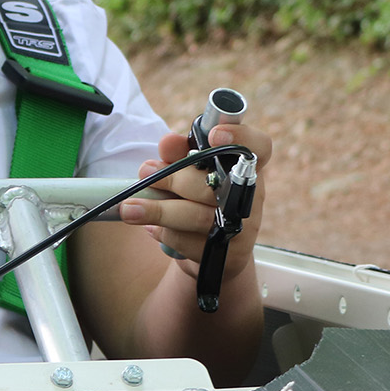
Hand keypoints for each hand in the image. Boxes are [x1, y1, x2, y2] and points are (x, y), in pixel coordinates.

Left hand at [120, 121, 271, 282]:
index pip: (259, 147)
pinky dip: (166, 234)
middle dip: (175, 178)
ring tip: (129, 208)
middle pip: (216, 184)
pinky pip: (191, 243)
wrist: (214, 251)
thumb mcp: (190, 174)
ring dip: (159, 210)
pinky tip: (152, 228)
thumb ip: (180, 154)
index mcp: (247, 168)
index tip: (213, 134)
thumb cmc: (200, 200)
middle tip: (145, 172)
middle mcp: (252, 197)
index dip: (241, 137)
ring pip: (199, 217)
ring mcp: (244, 229)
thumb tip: (168, 143)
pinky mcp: (230, 256)